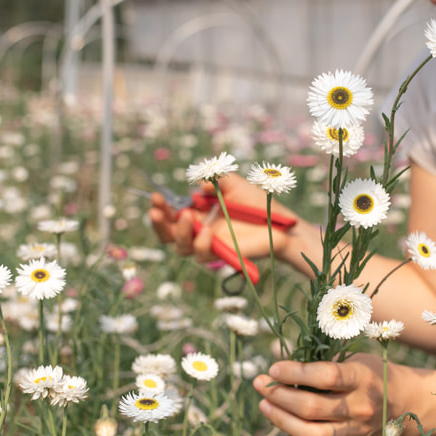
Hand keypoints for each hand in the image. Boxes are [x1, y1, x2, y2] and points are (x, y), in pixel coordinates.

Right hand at [148, 173, 302, 267]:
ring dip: (180, 233)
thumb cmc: (256, 203)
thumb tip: (198, 185)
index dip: (161, 208)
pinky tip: (207, 231)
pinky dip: (200, 243)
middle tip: (155, 211)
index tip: (155, 197)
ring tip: (188, 217)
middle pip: (169, 235)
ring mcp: (209, 245)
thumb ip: (215, 180)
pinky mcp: (221, 256)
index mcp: (199, 214)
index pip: (172, 215)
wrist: (280, 223)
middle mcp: (200, 231)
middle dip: (159, 223)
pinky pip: (202, 255)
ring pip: (181, 248)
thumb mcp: (234, 183)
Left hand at [253, 355, 399, 435]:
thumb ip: (319, 362)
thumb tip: (276, 362)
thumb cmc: (371, 374)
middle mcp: (360, 408)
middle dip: (280, 396)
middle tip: (261, 386)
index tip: (273, 368)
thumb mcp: (353, 359)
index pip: (325, 376)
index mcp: (362, 378)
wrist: (405, 404)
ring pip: (313, 435)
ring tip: (265, 406)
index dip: (295, 373)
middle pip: (313, 408)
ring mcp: (356, 433)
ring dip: (282, 422)